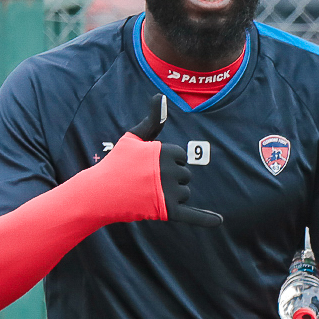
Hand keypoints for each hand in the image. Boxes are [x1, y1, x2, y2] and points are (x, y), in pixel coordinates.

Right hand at [124, 95, 224, 226]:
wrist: (100, 192)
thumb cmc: (117, 164)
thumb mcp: (133, 137)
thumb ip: (153, 120)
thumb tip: (161, 96)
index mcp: (165, 152)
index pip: (180, 157)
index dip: (166, 162)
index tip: (147, 166)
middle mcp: (169, 171)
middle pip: (185, 175)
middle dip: (170, 179)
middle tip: (144, 182)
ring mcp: (169, 192)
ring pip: (185, 193)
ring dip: (172, 195)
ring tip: (146, 194)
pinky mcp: (167, 211)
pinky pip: (192, 215)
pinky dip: (205, 219)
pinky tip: (219, 221)